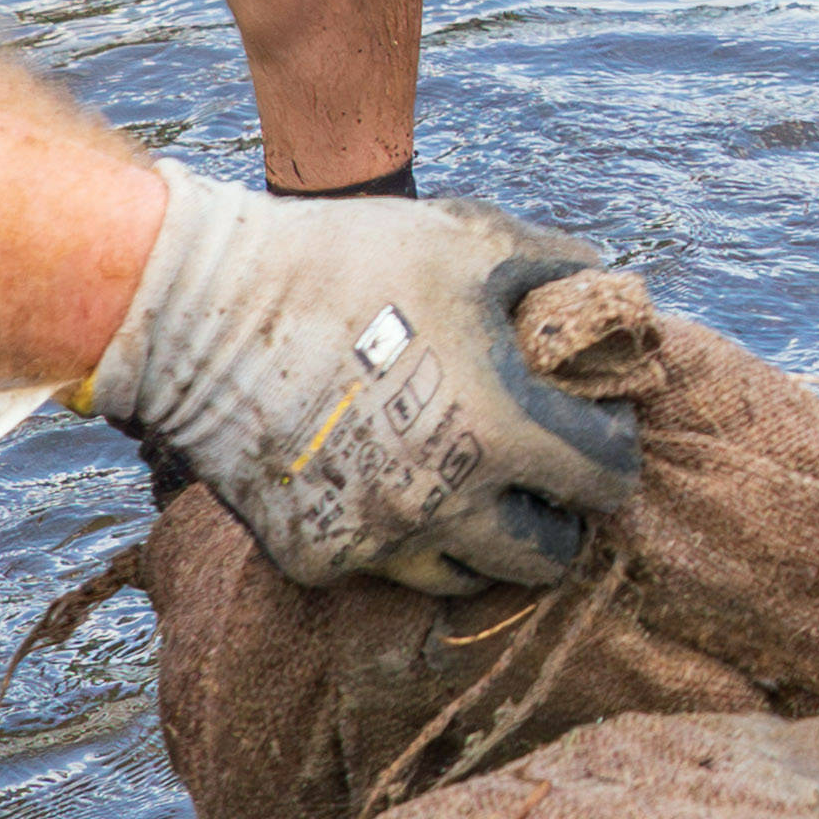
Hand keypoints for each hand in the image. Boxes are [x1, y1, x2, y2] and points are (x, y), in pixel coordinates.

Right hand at [80, 171, 638, 594]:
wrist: (203, 311)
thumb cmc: (349, 262)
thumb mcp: (470, 241)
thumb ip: (555, 266)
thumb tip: (609, 291)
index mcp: (501, 430)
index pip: (604, 480)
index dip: (616, 455)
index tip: (603, 435)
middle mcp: (447, 505)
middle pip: (546, 557)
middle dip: (561, 522)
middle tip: (546, 484)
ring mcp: (377, 541)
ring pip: (466, 577)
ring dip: (485, 542)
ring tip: (476, 492)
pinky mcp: (317, 559)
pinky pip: (383, 568)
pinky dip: (398, 538)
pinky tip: (391, 486)